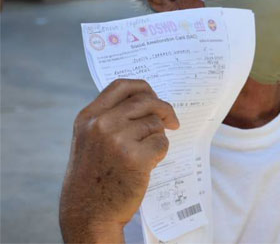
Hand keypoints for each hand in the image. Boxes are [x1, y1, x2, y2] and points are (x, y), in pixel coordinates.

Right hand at [60, 79, 178, 241]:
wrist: (88, 212)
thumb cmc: (94, 176)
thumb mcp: (88, 140)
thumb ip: (109, 118)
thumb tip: (147, 101)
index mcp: (88, 117)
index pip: (122, 86)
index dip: (144, 88)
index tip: (154, 96)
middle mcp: (101, 124)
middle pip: (146, 100)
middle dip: (164, 109)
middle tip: (172, 122)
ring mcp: (118, 139)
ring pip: (156, 123)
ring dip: (157, 137)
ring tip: (145, 154)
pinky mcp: (135, 157)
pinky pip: (162, 142)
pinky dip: (160, 152)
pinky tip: (147, 165)